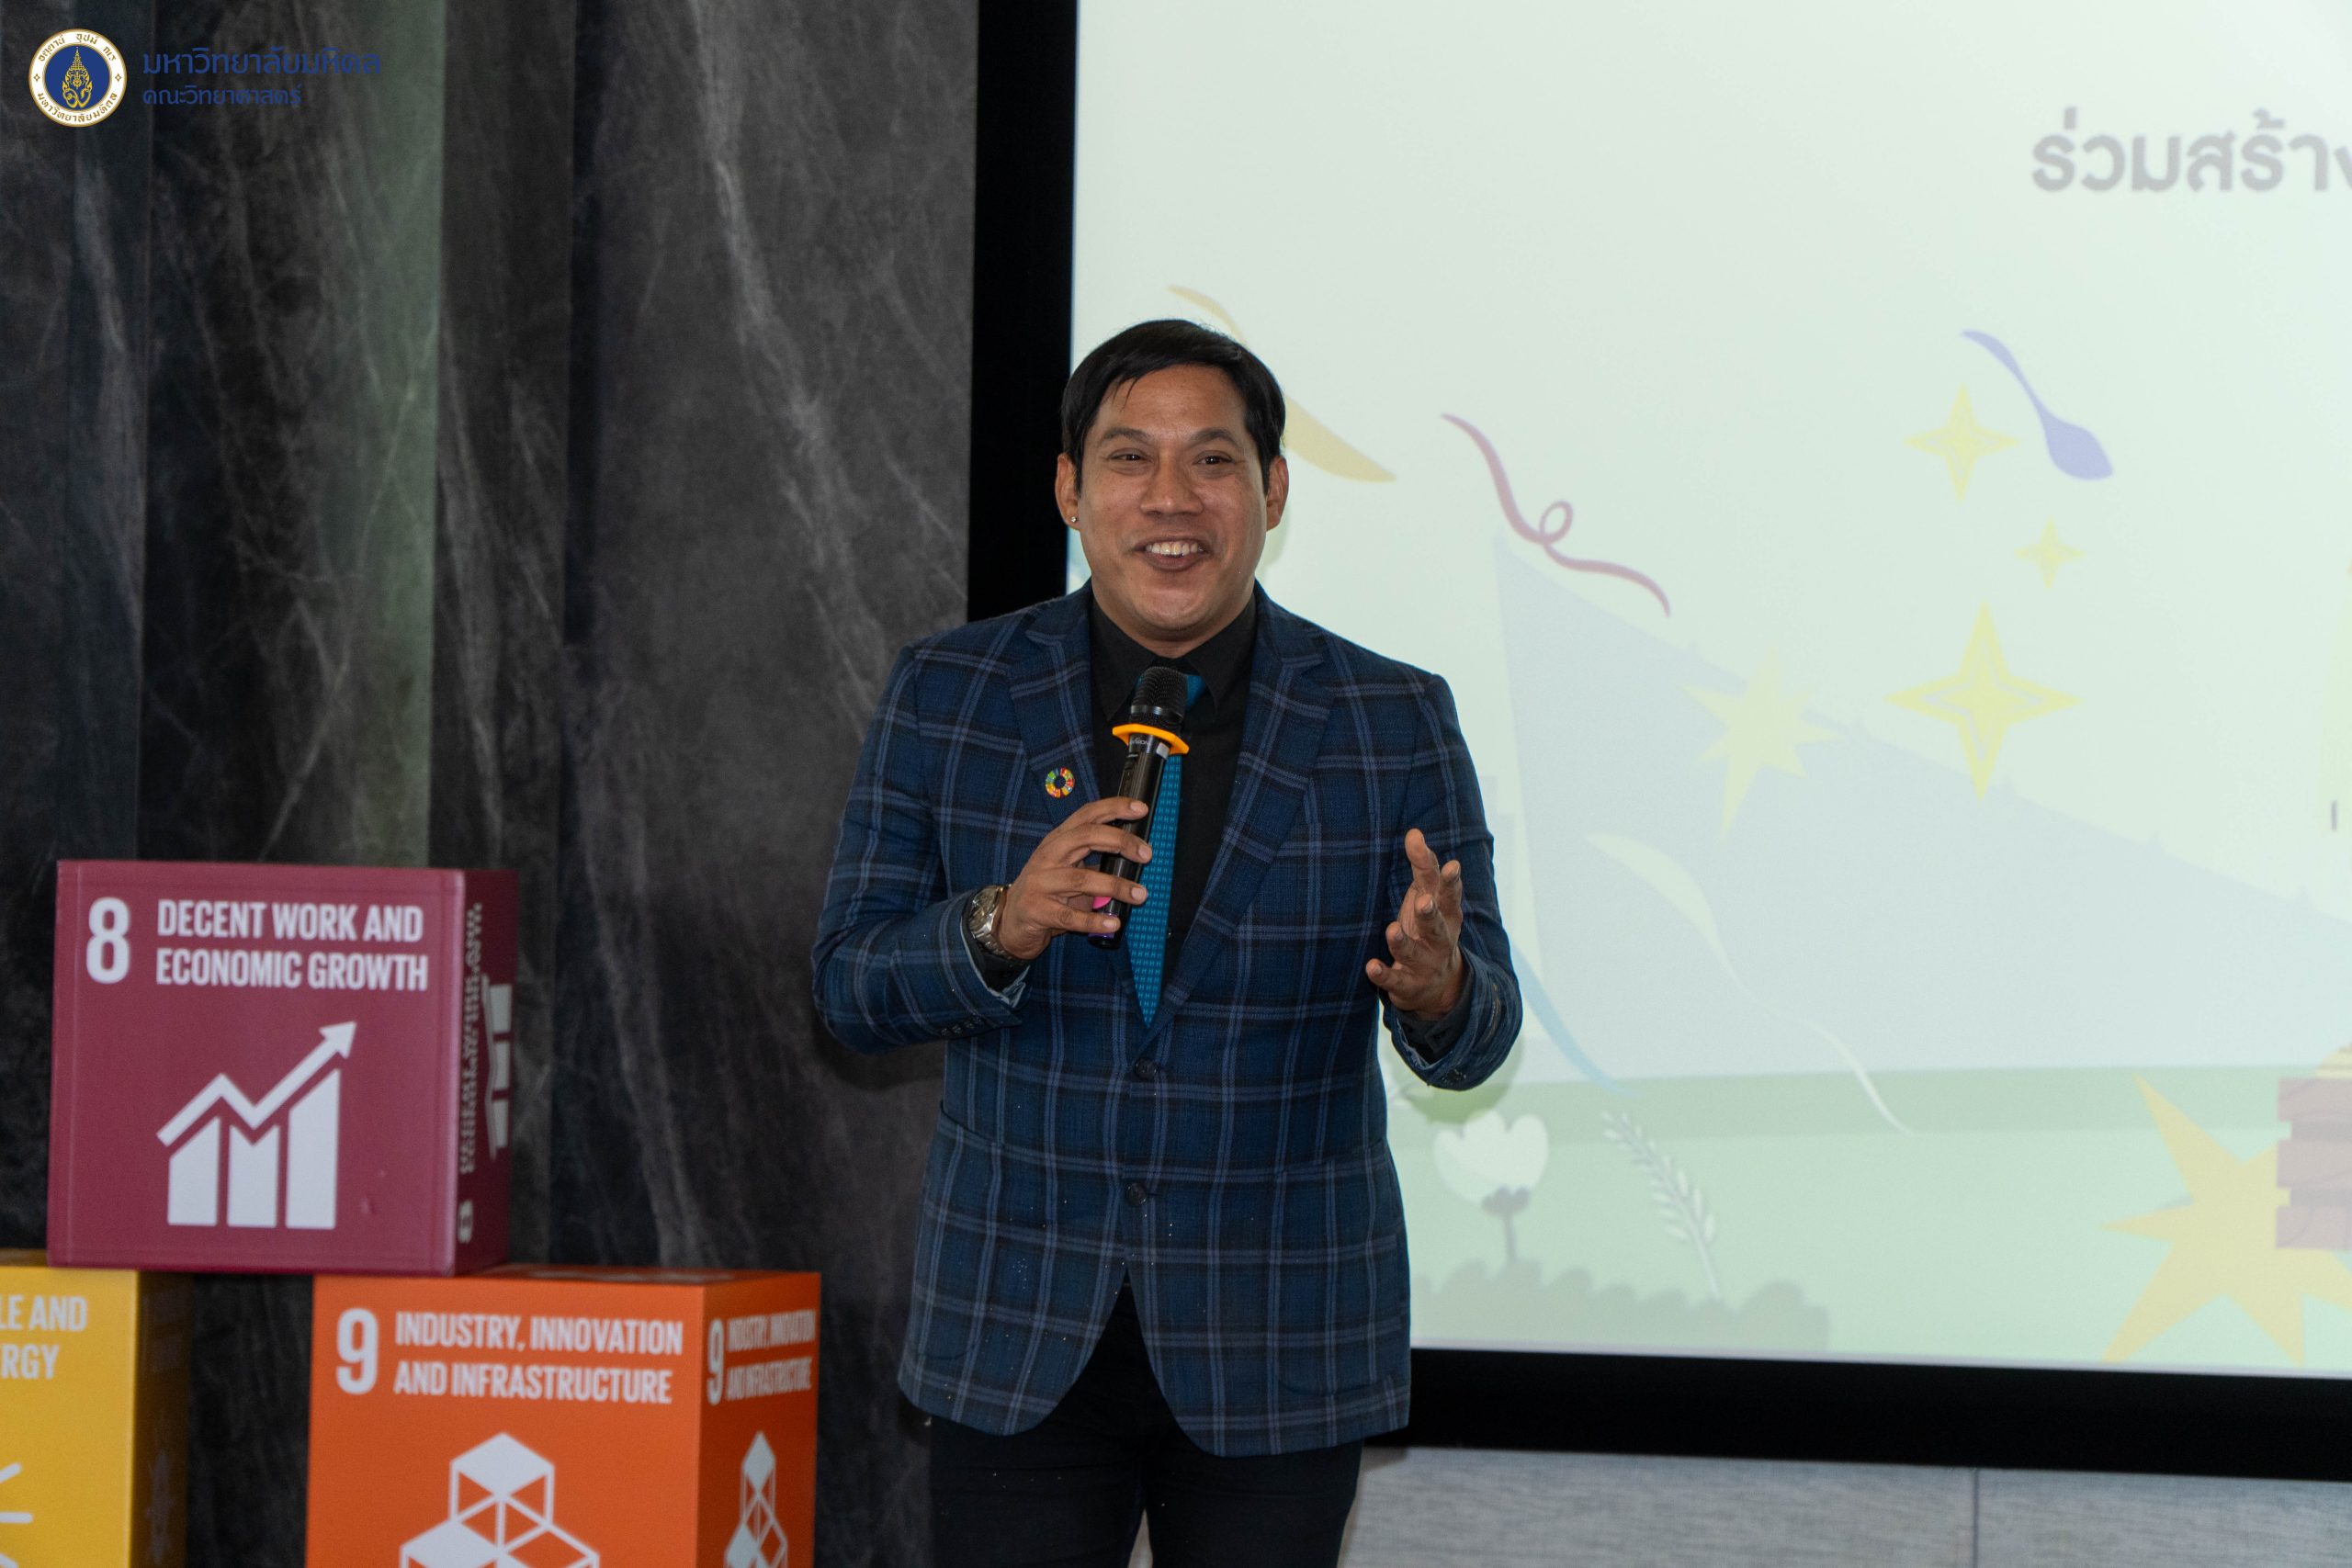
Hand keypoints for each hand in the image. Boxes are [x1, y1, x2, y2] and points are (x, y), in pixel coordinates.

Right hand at [997, 796, 1153, 961]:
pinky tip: (1113, 923)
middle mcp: (1047, 857)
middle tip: (1147, 854)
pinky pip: (1070, 916)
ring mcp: (1040, 883)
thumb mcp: (1069, 870)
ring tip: (1140, 895)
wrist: (1010, 922)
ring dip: (1115, 886)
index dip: (1114, 808)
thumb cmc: (1047, 893)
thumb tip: (1135, 858)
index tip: (1141, 808)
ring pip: (1081, 880)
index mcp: (1058, 841)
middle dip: (1120, 841)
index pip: (1087, 815)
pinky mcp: (1037, 911)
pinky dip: (1094, 920)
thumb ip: (1096, 862)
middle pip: (1085, 837)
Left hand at [1365, 828, 1463, 1018]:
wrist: (1439, 987)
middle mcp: (1439, 939)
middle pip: (1437, 926)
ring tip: (1391, 930)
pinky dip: (1384, 974)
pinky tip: (1371, 966)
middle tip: (1424, 901)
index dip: (1450, 882)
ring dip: (1402, 942)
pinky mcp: (1407, 985)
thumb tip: (1414, 832)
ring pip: (1414, 953)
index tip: (1452, 866)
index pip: (1448, 895)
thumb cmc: (1429, 929)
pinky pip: (1395, 980)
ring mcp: (1424, 964)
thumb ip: (1424, 867)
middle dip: (1430, 914)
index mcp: (1447, 915)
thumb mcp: (1429, 898)